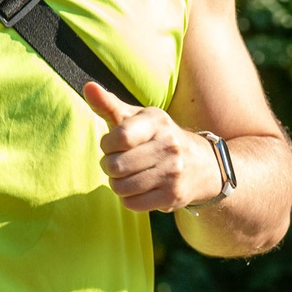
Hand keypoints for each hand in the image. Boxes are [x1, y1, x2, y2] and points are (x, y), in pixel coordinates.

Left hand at [83, 83, 224, 211]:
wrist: (203, 165)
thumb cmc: (158, 137)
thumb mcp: (138, 117)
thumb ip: (109, 104)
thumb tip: (88, 88)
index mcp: (157, 122)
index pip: (120, 136)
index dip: (107, 144)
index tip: (111, 145)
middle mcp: (169, 146)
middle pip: (117, 165)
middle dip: (109, 166)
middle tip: (117, 163)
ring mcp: (172, 172)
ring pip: (122, 187)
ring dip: (117, 184)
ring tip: (126, 176)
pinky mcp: (173, 196)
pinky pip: (133, 204)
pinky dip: (128, 199)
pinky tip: (137, 189)